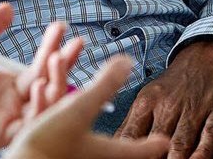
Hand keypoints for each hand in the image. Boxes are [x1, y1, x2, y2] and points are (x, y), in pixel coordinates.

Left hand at [0, 3, 83, 153]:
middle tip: (75, 44)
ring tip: (57, 60)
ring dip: (57, 84)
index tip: (61, 26)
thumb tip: (8, 8)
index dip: (51, 47)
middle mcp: (11, 102)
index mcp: (5, 84)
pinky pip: (29, 124)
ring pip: (45, 106)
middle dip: (64, 64)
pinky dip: (40, 108)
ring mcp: (7, 119)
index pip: (38, 66)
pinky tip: (42, 85)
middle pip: (49, 85)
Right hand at [6, 56, 168, 158]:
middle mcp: (88, 156)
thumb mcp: (80, 108)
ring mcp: (68, 156)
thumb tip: (127, 62)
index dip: (150, 144)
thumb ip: (104, 85)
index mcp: (102, 149)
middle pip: (113, 149)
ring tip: (93, 115)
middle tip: (138, 141)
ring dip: (87, 123)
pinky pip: (59, 136)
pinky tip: (48, 104)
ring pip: (84, 139)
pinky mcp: (49, 153)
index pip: (134, 148)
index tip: (164, 142)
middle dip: (126, 141)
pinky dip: (59, 120)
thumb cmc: (49, 144)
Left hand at [115, 38, 212, 158]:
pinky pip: (209, 138)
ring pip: (180, 143)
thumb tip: (117, 146)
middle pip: (155, 143)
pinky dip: (201, 153)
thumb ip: (133, 123)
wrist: (209, 53)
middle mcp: (168, 106)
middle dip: (151, 158)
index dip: (127, 152)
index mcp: (147, 103)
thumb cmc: (176, 81)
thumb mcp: (148, 95)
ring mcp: (194, 109)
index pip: (130, 135)